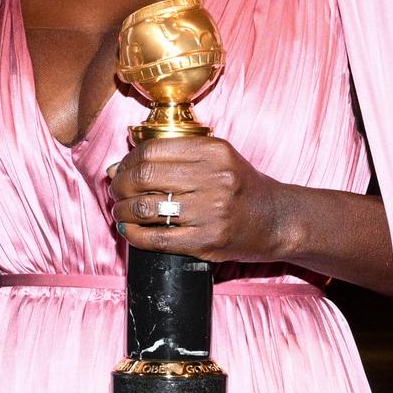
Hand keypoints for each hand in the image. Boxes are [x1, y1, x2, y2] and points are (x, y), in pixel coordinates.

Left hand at [108, 134, 287, 263]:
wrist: (277, 220)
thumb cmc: (241, 187)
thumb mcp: (217, 158)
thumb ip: (175, 156)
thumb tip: (118, 168)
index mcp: (214, 152)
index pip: (152, 151)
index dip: (127, 161)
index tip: (121, 169)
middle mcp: (214, 179)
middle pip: (144, 177)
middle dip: (119, 186)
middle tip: (115, 191)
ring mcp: (211, 213)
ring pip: (146, 208)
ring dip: (122, 211)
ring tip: (120, 212)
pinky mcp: (207, 242)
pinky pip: (157, 239)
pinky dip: (134, 236)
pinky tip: (129, 232)